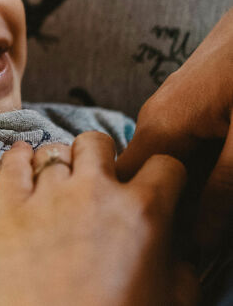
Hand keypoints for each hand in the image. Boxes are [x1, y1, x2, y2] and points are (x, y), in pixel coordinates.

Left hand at [0, 132, 197, 305]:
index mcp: (143, 211)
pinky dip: (17, 155)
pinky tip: (22, 156)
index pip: (163, 164)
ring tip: (59, 180)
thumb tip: (174, 242)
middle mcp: (95, 193)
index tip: (153, 184)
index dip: (162, 174)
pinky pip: (10, 163)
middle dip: (102, 156)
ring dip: (60, 161)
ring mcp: (49, 198)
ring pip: (54, 150)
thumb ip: (179, 258)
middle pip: (98, 142)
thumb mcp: (174, 296)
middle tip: (98, 180)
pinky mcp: (10, 210)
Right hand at [116, 7, 232, 250]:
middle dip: (174, 208)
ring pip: (176, 162)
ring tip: (219, 208)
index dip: (147, 224)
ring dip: (197, 189)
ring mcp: (178, 107)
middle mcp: (158, 117)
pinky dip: (210, 166)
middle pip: (152, 178)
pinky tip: (229, 175)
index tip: (172, 251)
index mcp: (158, 128)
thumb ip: (219, 191)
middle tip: (203, 235)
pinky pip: (194, 144)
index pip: (128, 190)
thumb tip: (195, 239)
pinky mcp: (199, 100)